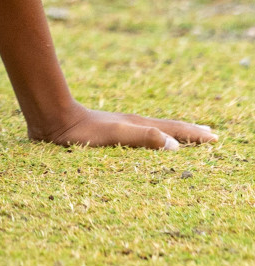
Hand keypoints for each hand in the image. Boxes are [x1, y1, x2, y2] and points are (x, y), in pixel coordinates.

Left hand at [29, 103, 216, 149]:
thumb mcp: (115, 135)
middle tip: (209, 134)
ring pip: (152, 130)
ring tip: (183, 138)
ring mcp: (119, 127)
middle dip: (188, 132)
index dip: (193, 135)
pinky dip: (151, 138)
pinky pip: (137, 135)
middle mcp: (132, 124)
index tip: (214, 137)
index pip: (172, 130)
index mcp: (138, 125)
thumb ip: (143, 138)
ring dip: (171, 134)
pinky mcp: (106, 133)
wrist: (51, 118)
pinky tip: (144, 142)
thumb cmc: (81, 131)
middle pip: (166, 127)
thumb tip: (174, 147)